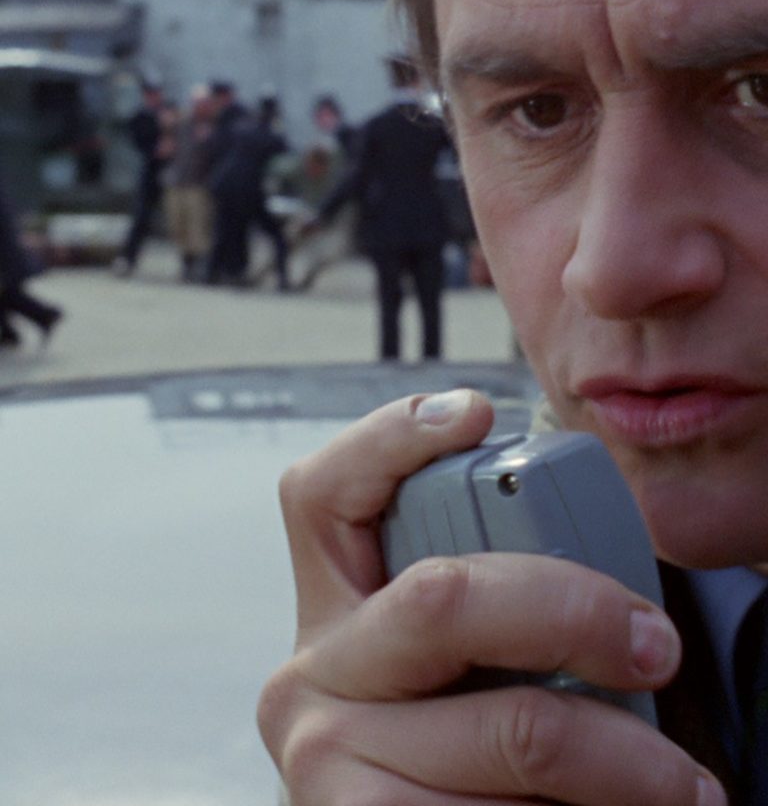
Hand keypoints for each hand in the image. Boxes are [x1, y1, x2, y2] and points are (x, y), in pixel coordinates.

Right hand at [258, 390, 725, 804]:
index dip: (390, 437)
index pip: (323, 492)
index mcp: (331, 607)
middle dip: (576, 610)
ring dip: (625, 757)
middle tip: (654, 645)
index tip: (475, 413)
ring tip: (678, 780)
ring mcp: (326, 757)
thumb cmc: (462, 752)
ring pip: (516, 727)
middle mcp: (310, 672)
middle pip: (445, 596)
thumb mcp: (457, 663)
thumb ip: (489, 600)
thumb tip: (599, 567)